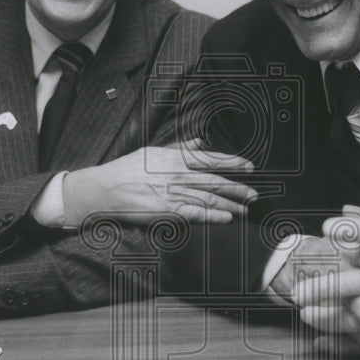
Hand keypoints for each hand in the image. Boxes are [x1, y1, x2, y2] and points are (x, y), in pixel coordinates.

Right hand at [62, 139, 256, 225]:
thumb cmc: (128, 169)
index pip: (211, 159)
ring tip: (246, 209)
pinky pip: (195, 214)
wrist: (105, 189)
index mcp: (175, 158)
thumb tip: (201, 141)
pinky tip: (227, 217)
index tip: (249, 167)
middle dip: (238, 188)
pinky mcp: (166, 211)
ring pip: (209, 199)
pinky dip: (213, 216)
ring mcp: (172, 193)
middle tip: (254, 194)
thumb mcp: (154, 151)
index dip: (233, 163)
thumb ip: (180, 147)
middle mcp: (177, 174)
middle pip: (215, 181)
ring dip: (231, 204)